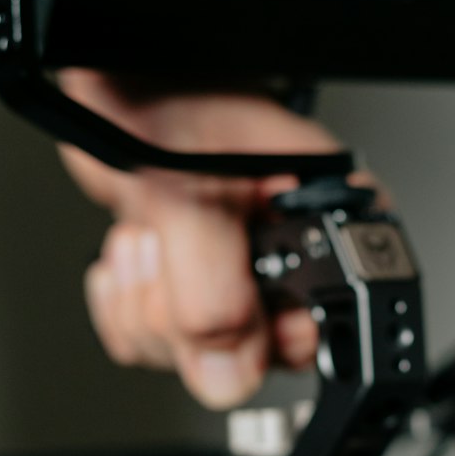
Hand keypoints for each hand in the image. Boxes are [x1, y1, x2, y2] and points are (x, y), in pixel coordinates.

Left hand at [58, 70, 345, 409]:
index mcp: (333, 226)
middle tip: (178, 246)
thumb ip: (213, 289)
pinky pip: (149, 346)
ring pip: (194, 358)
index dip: (279, 333)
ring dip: (150, 302)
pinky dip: (125, 306)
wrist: (116, 86)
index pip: (338, 328)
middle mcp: (296, 262)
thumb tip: (226, 369)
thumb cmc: (170, 97)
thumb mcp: (194, 191)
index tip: (237, 302)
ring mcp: (239, 283)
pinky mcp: (186, 295)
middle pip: (257, 358)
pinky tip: (137, 254)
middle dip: (194, 313)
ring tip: (153, 234)